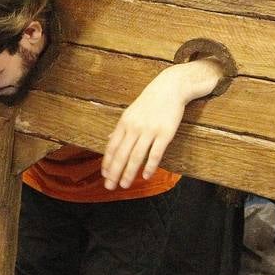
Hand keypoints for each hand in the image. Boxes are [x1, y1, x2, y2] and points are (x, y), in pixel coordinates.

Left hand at [101, 58, 224, 189]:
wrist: (170, 88)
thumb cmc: (149, 101)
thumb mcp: (130, 112)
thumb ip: (120, 128)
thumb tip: (108, 139)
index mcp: (124, 122)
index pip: (112, 146)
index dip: (107, 162)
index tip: (104, 175)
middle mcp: (134, 127)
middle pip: (122, 154)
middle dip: (114, 172)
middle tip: (110, 186)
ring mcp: (150, 130)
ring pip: (136, 156)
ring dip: (129, 173)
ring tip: (124, 185)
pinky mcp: (165, 133)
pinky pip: (155, 153)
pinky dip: (150, 166)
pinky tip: (146, 176)